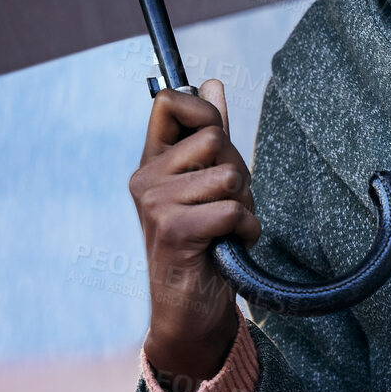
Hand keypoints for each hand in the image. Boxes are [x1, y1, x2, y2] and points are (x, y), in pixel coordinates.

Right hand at [128, 78, 259, 391]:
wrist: (190, 309)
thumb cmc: (206, 242)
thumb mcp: (209, 183)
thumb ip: (210, 136)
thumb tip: (213, 83)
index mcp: (152, 162)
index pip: (171, 101)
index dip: (205, 111)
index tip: (216, 144)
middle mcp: (145, 178)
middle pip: (215, 139)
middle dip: (238, 171)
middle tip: (225, 206)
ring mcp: (154, 204)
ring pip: (229, 175)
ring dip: (244, 204)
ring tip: (225, 229)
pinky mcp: (173, 230)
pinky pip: (232, 210)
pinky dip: (245, 229)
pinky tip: (229, 246)